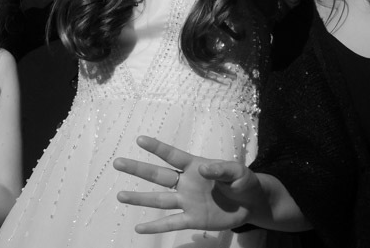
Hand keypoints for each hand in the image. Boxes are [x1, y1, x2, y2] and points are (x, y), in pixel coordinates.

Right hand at [114, 135, 265, 233]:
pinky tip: (139, 230)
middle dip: (138, 169)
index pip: (173, 156)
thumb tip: (203, 169)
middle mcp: (186, 183)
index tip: (140, 139)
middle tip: (118, 162)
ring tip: (120, 196)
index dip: (157, 148)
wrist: (251, 204)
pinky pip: (171, 223)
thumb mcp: (237, 172)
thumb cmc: (243, 182)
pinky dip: (156, 227)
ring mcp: (187, 202)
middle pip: (158, 175)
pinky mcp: (193, 219)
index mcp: (195, 166)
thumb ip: (221, 169)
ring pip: (159, 200)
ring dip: (140, 199)